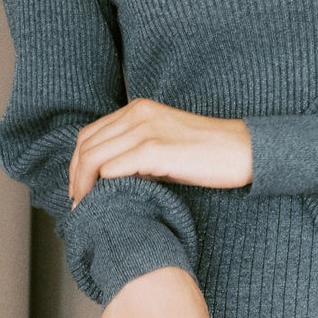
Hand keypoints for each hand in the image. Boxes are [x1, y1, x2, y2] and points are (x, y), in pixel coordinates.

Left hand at [69, 100, 252, 203]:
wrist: (243, 150)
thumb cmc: (207, 153)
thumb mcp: (165, 142)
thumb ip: (136, 150)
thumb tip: (107, 175)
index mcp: (138, 108)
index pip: (90, 134)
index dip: (76, 163)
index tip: (77, 187)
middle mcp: (137, 113)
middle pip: (86, 146)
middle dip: (74, 177)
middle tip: (76, 203)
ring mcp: (146, 130)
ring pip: (94, 158)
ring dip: (83, 186)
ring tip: (84, 208)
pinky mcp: (155, 149)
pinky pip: (114, 168)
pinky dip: (101, 187)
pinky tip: (103, 204)